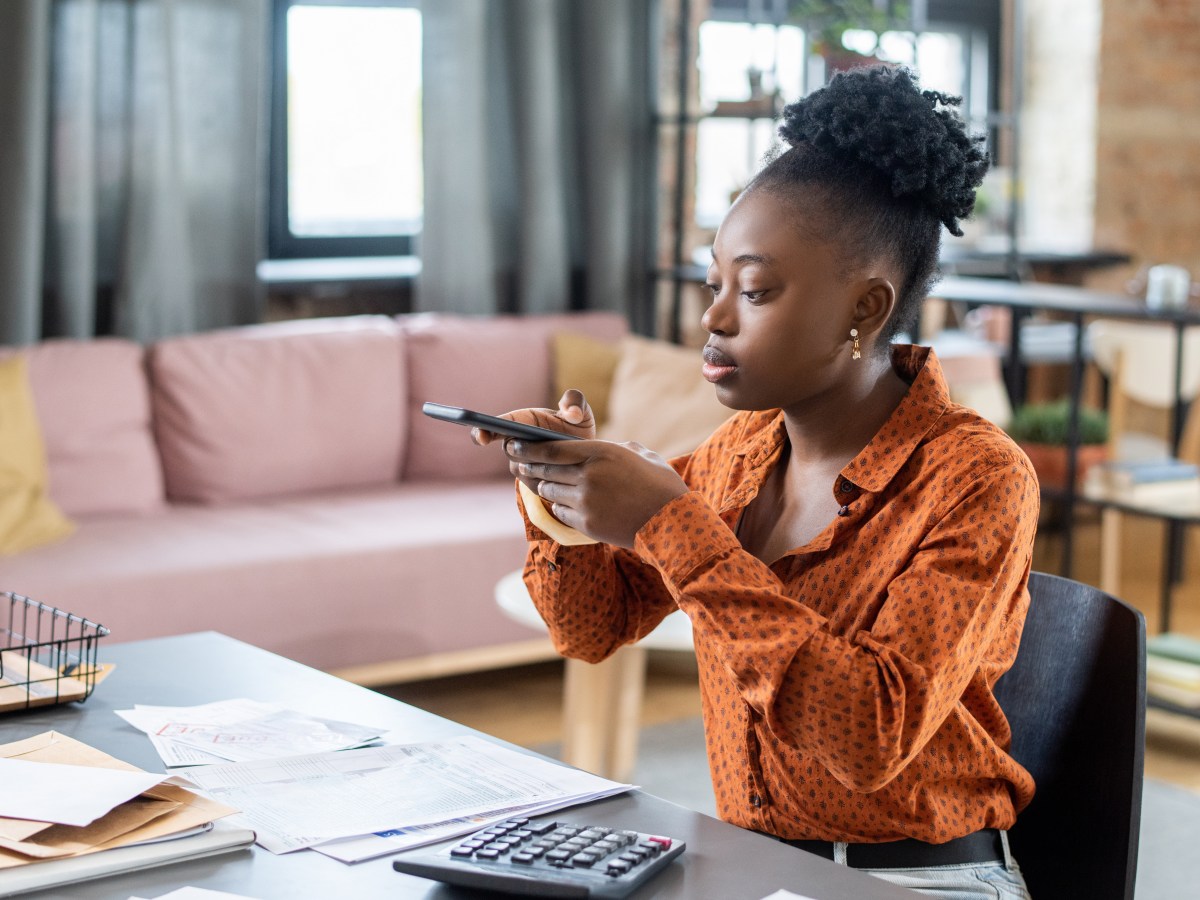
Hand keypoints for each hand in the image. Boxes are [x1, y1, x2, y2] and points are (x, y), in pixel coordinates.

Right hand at [472, 390, 596, 473]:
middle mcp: (515, 443)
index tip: (480, 436)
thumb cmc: (577, 427)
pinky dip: (548, 480)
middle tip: (541, 449)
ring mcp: (521, 464)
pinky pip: (534, 484)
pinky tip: (565, 475)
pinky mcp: (531, 481)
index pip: (496, 426)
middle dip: (523, 451)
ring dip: (538, 467)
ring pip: (522, 470)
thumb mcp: (581, 410)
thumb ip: (575, 402)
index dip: (484, 430)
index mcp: (521, 421)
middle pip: (509, 451)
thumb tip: (571, 412)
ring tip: (563, 461)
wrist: (587, 453)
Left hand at [505, 437, 688, 548]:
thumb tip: (594, 452)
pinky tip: (560, 502)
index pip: (551, 449)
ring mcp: (586, 502)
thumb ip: (614, 449)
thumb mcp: (641, 455)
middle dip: (526, 465)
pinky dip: (558, 506)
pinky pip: (560, 512)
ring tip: (539, 482)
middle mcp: (589, 476)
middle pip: (544, 470)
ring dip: (543, 486)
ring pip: (549, 492)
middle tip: (516, 462)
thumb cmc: (661, 486)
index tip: (514, 445)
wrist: (674, 524)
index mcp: (601, 452)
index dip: (528, 448)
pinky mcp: (586, 524)